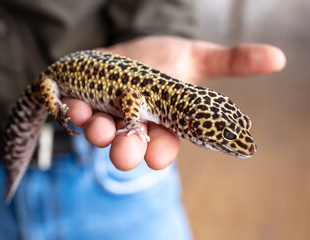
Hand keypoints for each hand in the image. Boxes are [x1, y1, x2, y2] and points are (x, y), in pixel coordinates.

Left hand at [62, 36, 285, 170]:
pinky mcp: (85, 104)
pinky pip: (77, 115)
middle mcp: (134, 124)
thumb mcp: (196, 58)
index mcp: (163, 121)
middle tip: (124, 155)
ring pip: (103, 134)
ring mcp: (108, 116)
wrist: (127, 45)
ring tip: (97, 126)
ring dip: (99, 133)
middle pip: (132, 147)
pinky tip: (75, 107)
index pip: (165, 144)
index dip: (161, 152)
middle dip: (128, 152)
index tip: (158, 157)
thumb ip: (231, 62)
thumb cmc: (162, 57)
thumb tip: (278, 58)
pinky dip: (75, 113)